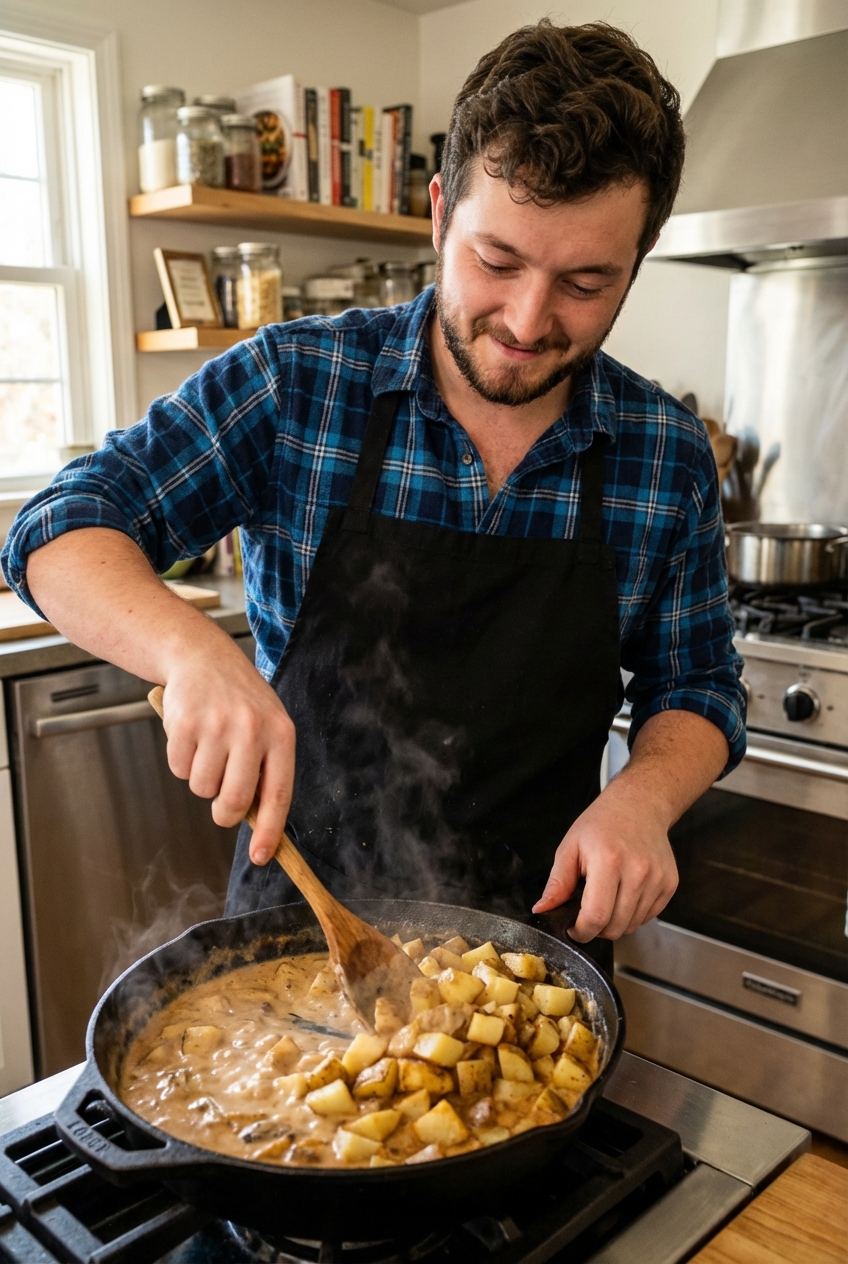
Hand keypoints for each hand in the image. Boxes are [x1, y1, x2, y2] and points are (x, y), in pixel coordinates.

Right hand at [161, 643, 294, 865]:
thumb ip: (266, 768)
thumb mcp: (267, 725)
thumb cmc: (239, 700)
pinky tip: (191, 735)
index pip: (278, 794)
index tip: (261, 857)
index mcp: (281, 734)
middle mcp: (251, 730)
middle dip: (224, 812)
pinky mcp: (185, 725)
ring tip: (208, 748)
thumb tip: (259, 822)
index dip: (269, 831)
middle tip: (221, 803)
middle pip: (234, 800)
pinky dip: (182, 762)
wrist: (202, 656)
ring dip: (201, 779)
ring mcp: (216, 727)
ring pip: (202, 789)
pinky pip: (179, 769)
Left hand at [531, 782, 677, 940]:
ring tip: (607, 899)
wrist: (639, 805)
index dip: (581, 931)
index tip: (573, 928)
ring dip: (616, 923)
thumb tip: (542, 910)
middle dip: (597, 929)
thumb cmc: (601, 824)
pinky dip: (633, 915)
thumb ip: (557, 883)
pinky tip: (624, 895)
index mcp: (608, 861)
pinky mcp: (670, 884)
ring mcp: (657, 879)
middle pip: (616, 927)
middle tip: (588, 914)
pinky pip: (648, 917)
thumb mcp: (570, 847)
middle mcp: (637, 871)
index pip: (596, 916)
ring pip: (633, 926)